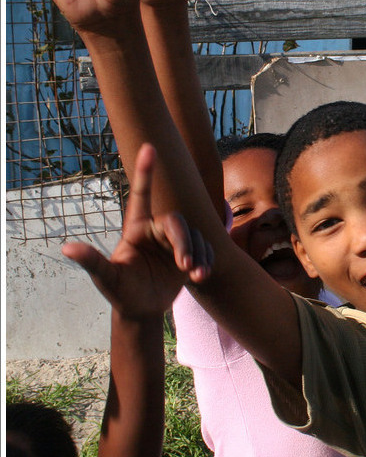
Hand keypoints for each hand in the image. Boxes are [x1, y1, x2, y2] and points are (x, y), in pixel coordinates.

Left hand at [62, 143, 212, 316]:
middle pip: (176, 223)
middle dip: (184, 243)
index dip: (145, 172)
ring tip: (196, 275)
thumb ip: (91, 261)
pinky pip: (205, 248)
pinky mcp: (190, 254)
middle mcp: (156, 230)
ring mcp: (174, 242)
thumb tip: (66, 247)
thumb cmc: (120, 291)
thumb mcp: (106, 278)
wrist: (142, 309)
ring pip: (194, 236)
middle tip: (185, 266)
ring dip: (199, 255)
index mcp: (136, 229)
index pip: (141, 195)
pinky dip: (207, 260)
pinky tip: (201, 276)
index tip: (149, 147)